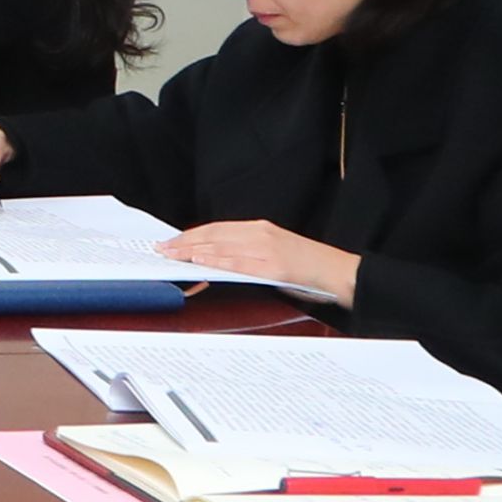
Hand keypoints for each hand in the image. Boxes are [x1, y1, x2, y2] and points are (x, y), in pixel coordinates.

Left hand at [159, 218, 362, 303]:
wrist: (341, 274)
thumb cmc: (306, 266)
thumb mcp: (272, 253)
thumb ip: (244, 254)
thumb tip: (211, 261)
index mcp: (260, 229)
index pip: (216, 228)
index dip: (191, 235)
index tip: (170, 241)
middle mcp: (262, 234)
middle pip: (214, 235)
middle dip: (184, 242)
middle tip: (161, 249)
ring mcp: (268, 250)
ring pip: (223, 247)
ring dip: (193, 251)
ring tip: (171, 255)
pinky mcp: (275, 268)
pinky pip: (241, 263)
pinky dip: (219, 261)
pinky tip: (202, 261)